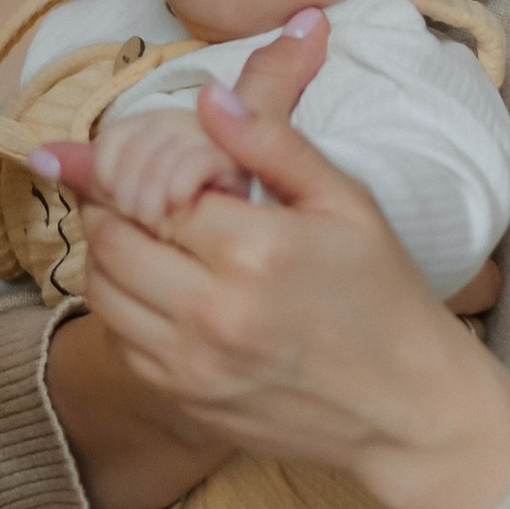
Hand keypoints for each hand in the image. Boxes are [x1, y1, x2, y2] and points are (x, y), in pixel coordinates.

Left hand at [68, 70, 509, 508]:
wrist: (408, 409)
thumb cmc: (384, 297)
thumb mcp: (347, 203)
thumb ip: (272, 144)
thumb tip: (206, 98)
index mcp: (253, 249)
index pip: (154, 187)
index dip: (153, 170)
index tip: (168, 168)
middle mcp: (211, 311)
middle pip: (110, 238)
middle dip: (119, 206)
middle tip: (150, 197)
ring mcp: (192, 365)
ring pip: (101, 291)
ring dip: (112, 256)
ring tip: (152, 240)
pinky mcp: (184, 403)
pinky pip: (119, 343)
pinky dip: (125, 310)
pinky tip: (165, 294)